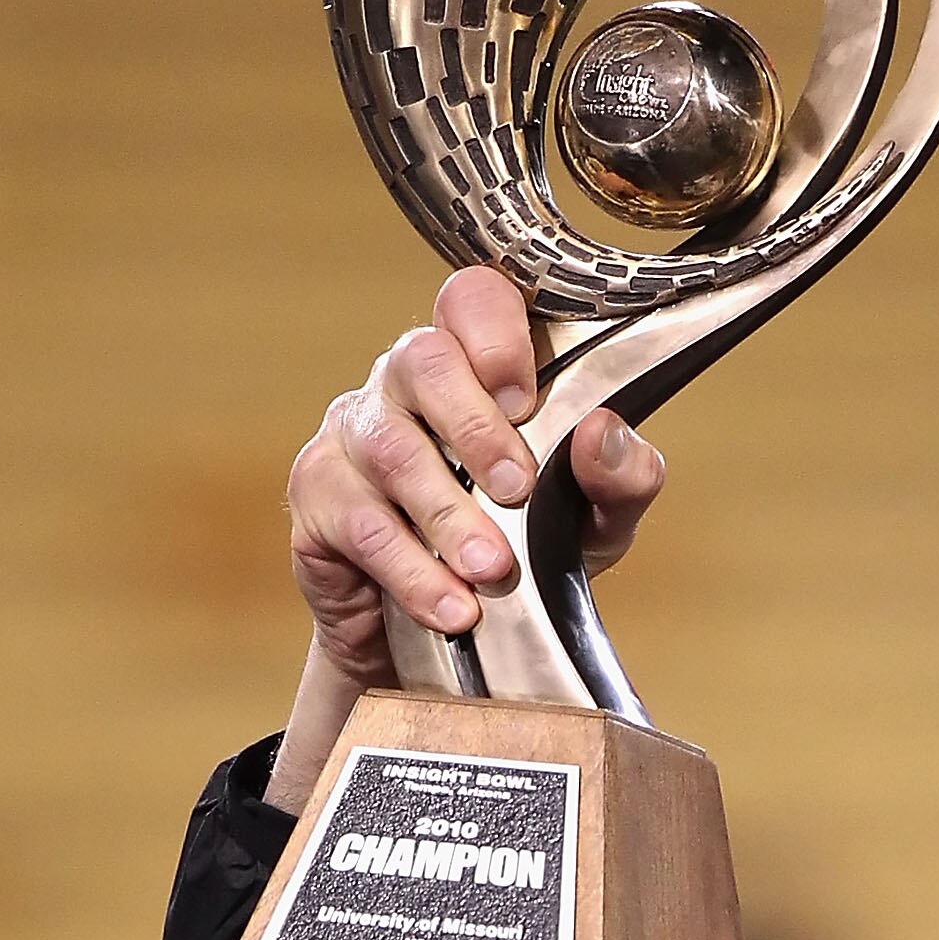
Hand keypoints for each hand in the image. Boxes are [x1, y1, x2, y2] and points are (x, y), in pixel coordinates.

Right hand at [288, 265, 665, 692]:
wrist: (453, 639)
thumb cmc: (529, 549)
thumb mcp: (595, 520)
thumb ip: (620, 477)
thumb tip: (603, 432)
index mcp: (474, 363)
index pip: (473, 300)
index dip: (496, 333)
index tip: (528, 399)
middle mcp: (404, 382)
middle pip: (423, 361)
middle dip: (474, 426)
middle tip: (518, 488)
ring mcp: (352, 433)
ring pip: (390, 450)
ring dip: (446, 513)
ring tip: (492, 568)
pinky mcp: (318, 497)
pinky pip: (360, 524)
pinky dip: (412, 570)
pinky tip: (452, 606)